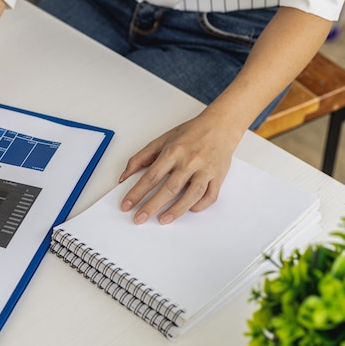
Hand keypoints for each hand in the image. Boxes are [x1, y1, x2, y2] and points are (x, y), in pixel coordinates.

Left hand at [118, 115, 242, 223]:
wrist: (221, 125)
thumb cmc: (190, 133)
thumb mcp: (162, 140)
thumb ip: (141, 158)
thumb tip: (124, 176)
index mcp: (173, 151)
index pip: (151, 176)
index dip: (137, 193)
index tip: (127, 205)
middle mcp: (190, 161)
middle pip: (169, 188)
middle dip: (152, 206)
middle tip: (139, 219)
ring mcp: (206, 169)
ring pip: (192, 194)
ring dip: (177, 209)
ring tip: (163, 219)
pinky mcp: (218, 176)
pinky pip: (210, 195)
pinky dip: (200, 205)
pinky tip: (190, 210)